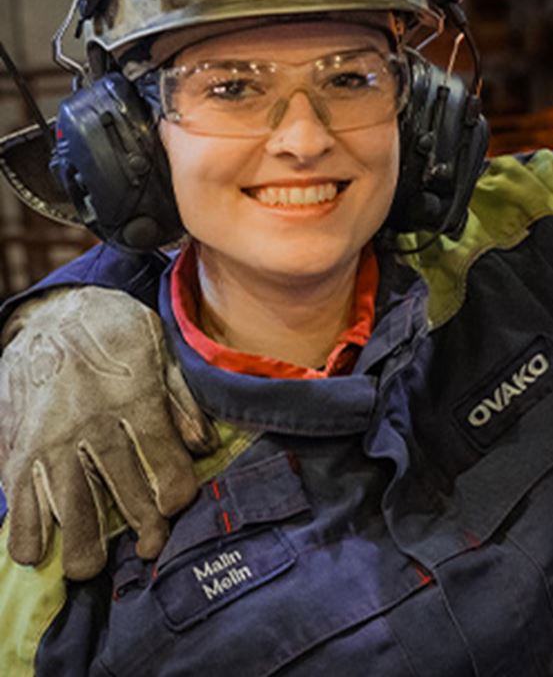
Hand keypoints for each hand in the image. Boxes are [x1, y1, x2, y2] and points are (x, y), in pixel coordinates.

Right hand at [0, 287, 215, 578]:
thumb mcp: (161, 353)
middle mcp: (92, 422)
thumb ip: (182, 401)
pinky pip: (18, 492)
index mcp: (135, 399)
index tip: (174, 509)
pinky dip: (24, 525)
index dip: (174, 494)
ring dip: (77, 540)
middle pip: (121, 488)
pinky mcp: (15, 442)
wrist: (54, 312)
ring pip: (66, 500)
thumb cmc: (117, 334)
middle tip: (149, 549)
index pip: (164, 461)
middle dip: (139, 525)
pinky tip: (34, 551)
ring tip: (87, 569)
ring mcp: (49, 435)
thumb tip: (204, 445)